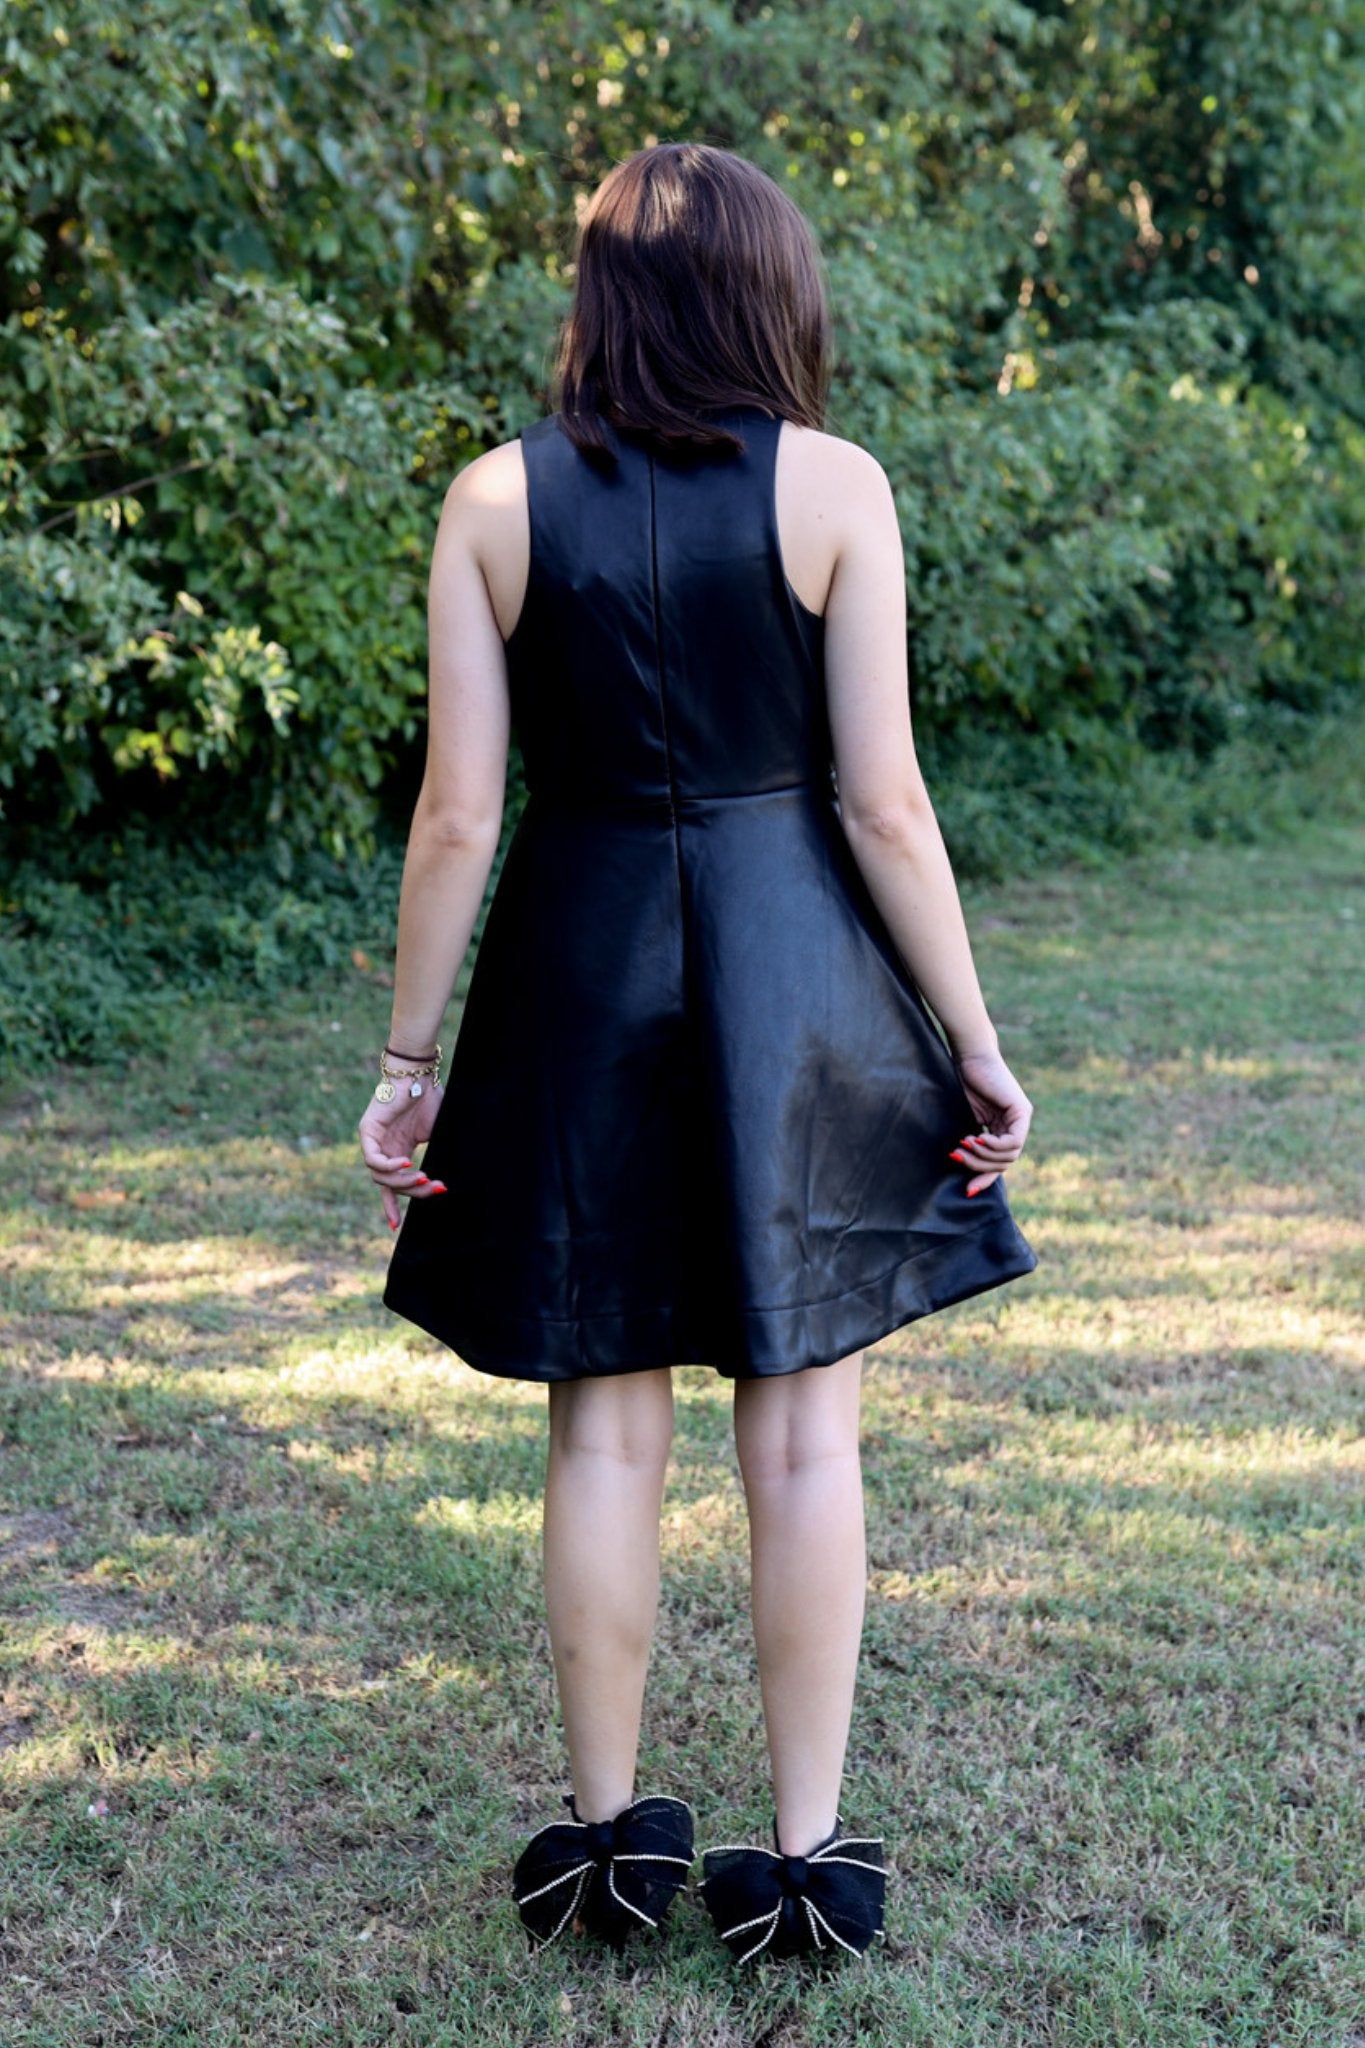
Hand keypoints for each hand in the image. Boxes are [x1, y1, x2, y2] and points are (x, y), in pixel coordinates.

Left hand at [358, 1083, 447, 1230]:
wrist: (420, 1074)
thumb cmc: (431, 1099)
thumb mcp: (438, 1135)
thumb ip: (438, 1156)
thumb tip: (452, 1180)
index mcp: (398, 1151)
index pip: (389, 1186)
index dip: (392, 1206)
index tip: (396, 1227)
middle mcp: (383, 1148)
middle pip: (389, 1184)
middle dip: (413, 1191)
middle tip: (434, 1188)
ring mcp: (373, 1141)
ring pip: (380, 1176)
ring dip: (402, 1182)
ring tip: (423, 1177)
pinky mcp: (367, 1131)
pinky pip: (374, 1159)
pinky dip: (389, 1167)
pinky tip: (407, 1164)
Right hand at [949, 1049, 1032, 1196]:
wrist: (969, 1055)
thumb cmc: (963, 1081)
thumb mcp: (966, 1119)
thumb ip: (972, 1141)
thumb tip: (962, 1164)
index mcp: (1003, 1127)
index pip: (1000, 1162)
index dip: (985, 1179)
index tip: (968, 1190)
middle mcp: (1016, 1125)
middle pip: (1005, 1162)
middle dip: (979, 1165)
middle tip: (958, 1155)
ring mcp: (1021, 1118)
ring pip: (1010, 1155)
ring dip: (984, 1155)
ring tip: (965, 1143)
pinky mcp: (1022, 1111)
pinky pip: (1013, 1142)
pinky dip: (994, 1146)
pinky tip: (978, 1138)